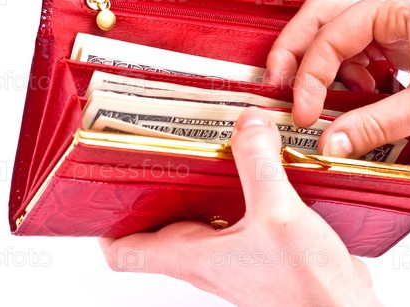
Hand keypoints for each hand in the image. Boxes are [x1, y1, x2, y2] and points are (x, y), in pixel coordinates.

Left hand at [99, 107, 379, 306]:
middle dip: (155, 189)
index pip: (125, 252)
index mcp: (193, 256)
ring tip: (204, 148)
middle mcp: (206, 258)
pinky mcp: (259, 250)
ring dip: (198, 188)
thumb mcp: (277, 213)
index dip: (106, 227)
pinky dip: (235, 193)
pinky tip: (255, 168)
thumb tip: (246, 123)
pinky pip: (234, 218)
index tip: (103, 191)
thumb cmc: (306, 287)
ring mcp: (232, 256)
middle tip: (155, 150)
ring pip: (199, 219)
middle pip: (159, 226)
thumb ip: (258, 164)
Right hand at [265, 0, 409, 157]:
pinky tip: (358, 94)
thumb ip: (372, 125)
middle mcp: (394, 0)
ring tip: (320, 100)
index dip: (309, 76)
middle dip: (296, 53)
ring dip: (323, 64)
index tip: (303, 112)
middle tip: (277, 86)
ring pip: (337, 30)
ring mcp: (399, 15)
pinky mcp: (405, 34)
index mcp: (397, 1)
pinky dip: (349, 71)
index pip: (330, 34)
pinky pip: (360, 46)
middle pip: (321, 17)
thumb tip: (329, 142)